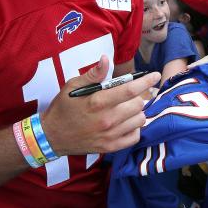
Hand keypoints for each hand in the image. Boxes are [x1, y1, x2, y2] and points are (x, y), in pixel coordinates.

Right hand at [38, 56, 159, 155]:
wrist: (52, 136)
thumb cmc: (63, 108)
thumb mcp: (73, 86)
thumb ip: (93, 75)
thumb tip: (106, 60)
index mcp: (97, 102)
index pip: (130, 90)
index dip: (146, 81)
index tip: (155, 75)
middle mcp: (106, 119)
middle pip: (139, 105)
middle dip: (138, 96)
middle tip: (130, 95)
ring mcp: (109, 135)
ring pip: (140, 120)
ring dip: (137, 112)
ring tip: (126, 109)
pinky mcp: (110, 147)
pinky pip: (135, 137)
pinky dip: (134, 128)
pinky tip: (125, 123)